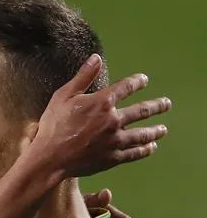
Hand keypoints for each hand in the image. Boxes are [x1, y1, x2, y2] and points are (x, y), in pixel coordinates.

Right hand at [33, 54, 170, 177]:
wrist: (50, 159)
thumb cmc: (53, 127)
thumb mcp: (63, 97)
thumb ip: (82, 77)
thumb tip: (96, 58)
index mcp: (102, 102)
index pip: (126, 87)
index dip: (137, 82)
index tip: (143, 80)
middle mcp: (113, 120)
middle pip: (142, 111)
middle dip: (156, 106)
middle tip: (166, 104)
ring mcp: (114, 141)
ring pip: (142, 134)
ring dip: (155, 130)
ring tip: (163, 129)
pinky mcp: (112, 158)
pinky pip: (133, 153)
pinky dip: (144, 150)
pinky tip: (150, 148)